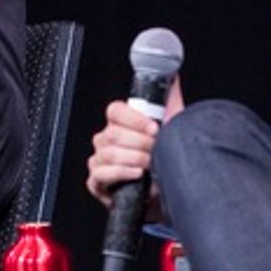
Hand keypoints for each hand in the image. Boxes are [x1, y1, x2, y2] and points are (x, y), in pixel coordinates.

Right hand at [85, 77, 184, 219]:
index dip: (134, 119)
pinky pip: (101, 173)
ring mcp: (99, 160)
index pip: (115, 111)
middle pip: (113, 133)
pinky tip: (137, 175)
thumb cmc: (167, 161)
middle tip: (157, 150)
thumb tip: (173, 76)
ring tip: (151, 164)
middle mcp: (106, 140)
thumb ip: (170, 100)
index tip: (155, 128)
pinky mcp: (96, 182)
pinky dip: (121, 173)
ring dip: (134, 158)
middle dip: (140, 142)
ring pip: (108, 152)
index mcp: (120, 124)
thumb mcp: (173, 128)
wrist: (168, 194)